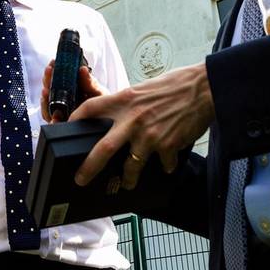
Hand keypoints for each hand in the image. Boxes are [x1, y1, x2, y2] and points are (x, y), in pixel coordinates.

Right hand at [40, 60, 106, 122]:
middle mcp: (62, 98)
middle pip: (50, 88)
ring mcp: (59, 111)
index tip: (52, 62)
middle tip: (49, 71)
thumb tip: (82, 69)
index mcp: (70, 87)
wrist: (107, 121)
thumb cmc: (101, 105)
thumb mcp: (98, 92)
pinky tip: (54, 116)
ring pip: (47, 104)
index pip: (57, 76)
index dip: (53, 69)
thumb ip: (90, 83)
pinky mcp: (61, 123)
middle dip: (47, 79)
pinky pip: (52, 121)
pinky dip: (51, 118)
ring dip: (45, 97)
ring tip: (46, 91)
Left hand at [68, 63, 214, 189]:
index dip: (75, 118)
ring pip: (130, 166)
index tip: (66, 128)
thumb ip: (128, 106)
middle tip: (80, 179)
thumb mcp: (143, 90)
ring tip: (125, 183)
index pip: (90, 108)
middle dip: (89, 167)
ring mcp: (149, 135)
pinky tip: (168, 161)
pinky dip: (165, 165)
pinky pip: (162, 164)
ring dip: (127, 178)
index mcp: (124, 100)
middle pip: (103, 148)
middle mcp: (133, 119)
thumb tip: (117, 122)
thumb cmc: (174, 86)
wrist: (204, 88)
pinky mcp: (167, 146)